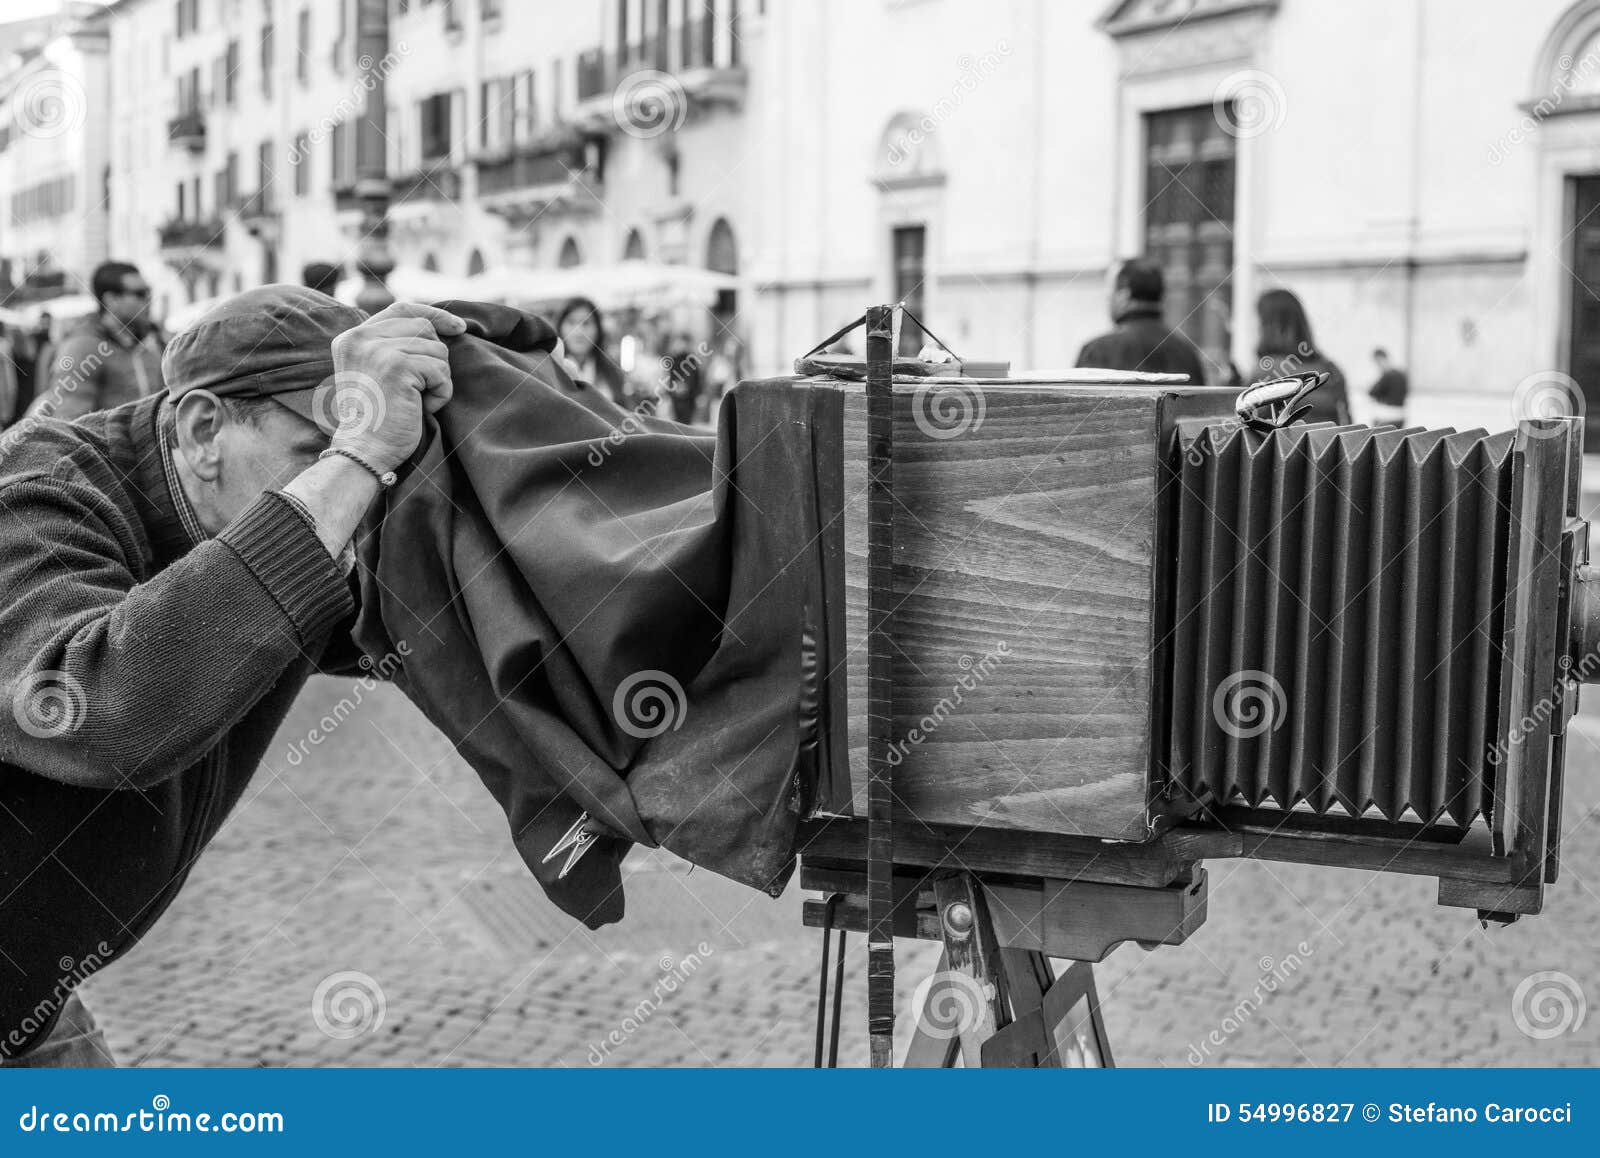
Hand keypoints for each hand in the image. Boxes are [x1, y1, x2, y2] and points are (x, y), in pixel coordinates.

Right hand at [327, 302, 465, 473]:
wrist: (364, 452)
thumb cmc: (377, 421)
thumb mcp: (377, 373)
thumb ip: (393, 346)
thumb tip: (442, 326)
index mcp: (352, 337)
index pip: (402, 309)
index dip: (434, 314)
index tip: (458, 326)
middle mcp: (361, 337)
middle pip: (424, 327)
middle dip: (435, 358)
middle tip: (420, 388)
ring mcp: (378, 350)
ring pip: (437, 349)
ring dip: (438, 379)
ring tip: (416, 401)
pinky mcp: (397, 366)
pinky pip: (441, 369)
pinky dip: (441, 392)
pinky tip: (421, 408)